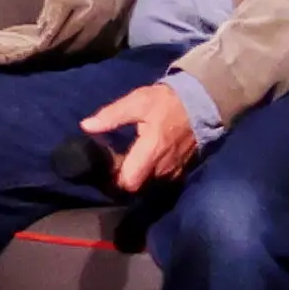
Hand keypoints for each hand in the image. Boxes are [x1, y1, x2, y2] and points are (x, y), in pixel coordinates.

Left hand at [80, 76, 210, 194]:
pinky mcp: (183, 169)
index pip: (129, 182)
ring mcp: (176, 170)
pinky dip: (151, 175)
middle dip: (123, 179)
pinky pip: (163, 180)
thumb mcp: (136, 102)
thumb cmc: (166, 102)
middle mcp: (164, 167)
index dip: (114, 179)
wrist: (202, 103)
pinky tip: (143, 161)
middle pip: (138, 187)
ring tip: (127, 161)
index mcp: (151, 151)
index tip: (105, 166)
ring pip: (150, 185)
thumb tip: (86, 126)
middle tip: (113, 163)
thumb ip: (111, 116)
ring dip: (137, 177)